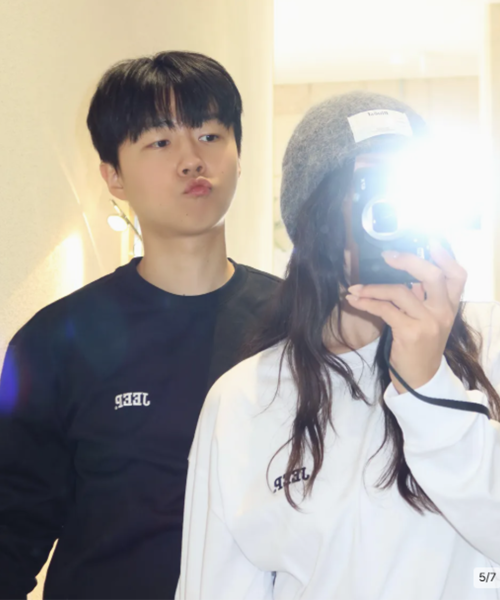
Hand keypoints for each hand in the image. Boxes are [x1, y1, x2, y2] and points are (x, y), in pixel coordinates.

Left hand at [345, 242, 466, 393]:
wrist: (420, 379)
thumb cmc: (420, 347)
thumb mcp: (429, 322)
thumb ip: (424, 299)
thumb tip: (407, 276)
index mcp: (450, 307)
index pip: (458, 276)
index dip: (446, 257)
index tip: (433, 243)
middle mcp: (443, 312)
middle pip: (432, 276)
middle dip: (408, 261)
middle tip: (387, 255)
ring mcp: (428, 322)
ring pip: (400, 291)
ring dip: (373, 288)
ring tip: (355, 289)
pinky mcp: (410, 332)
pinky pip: (385, 309)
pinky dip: (367, 302)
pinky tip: (354, 301)